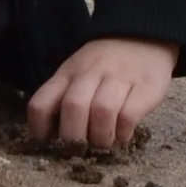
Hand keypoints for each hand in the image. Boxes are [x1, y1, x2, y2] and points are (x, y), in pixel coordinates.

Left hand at [24, 36, 176, 149]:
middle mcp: (90, 73)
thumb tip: (54, 138)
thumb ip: (64, 99)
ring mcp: (119, 77)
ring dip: (101, 136)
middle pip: (73, 107)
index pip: (41, 103)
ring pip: (102, 110)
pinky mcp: (145, 87)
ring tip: (105, 142)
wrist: (142, 36)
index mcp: (67, 74)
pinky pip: (129, 114)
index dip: (39, 129)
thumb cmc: (104, 65)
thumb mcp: (76, 74)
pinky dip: (123, 132)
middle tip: (83, 149)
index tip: (49, 143)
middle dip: (75, 137)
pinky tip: (123, 134)